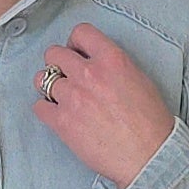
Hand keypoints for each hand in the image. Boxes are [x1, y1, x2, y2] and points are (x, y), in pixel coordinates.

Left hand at [31, 21, 175, 188]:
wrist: (148, 156)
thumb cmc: (150, 123)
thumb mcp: (139, 79)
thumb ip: (114, 66)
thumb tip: (98, 65)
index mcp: (111, 59)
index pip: (80, 32)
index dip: (75, 43)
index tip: (76, 53)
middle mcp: (89, 73)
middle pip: (54, 53)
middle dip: (57, 63)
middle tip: (65, 76)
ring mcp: (73, 98)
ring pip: (41, 79)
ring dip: (48, 86)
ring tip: (60, 97)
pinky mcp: (62, 123)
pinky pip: (38, 107)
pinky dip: (44, 110)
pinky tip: (56, 115)